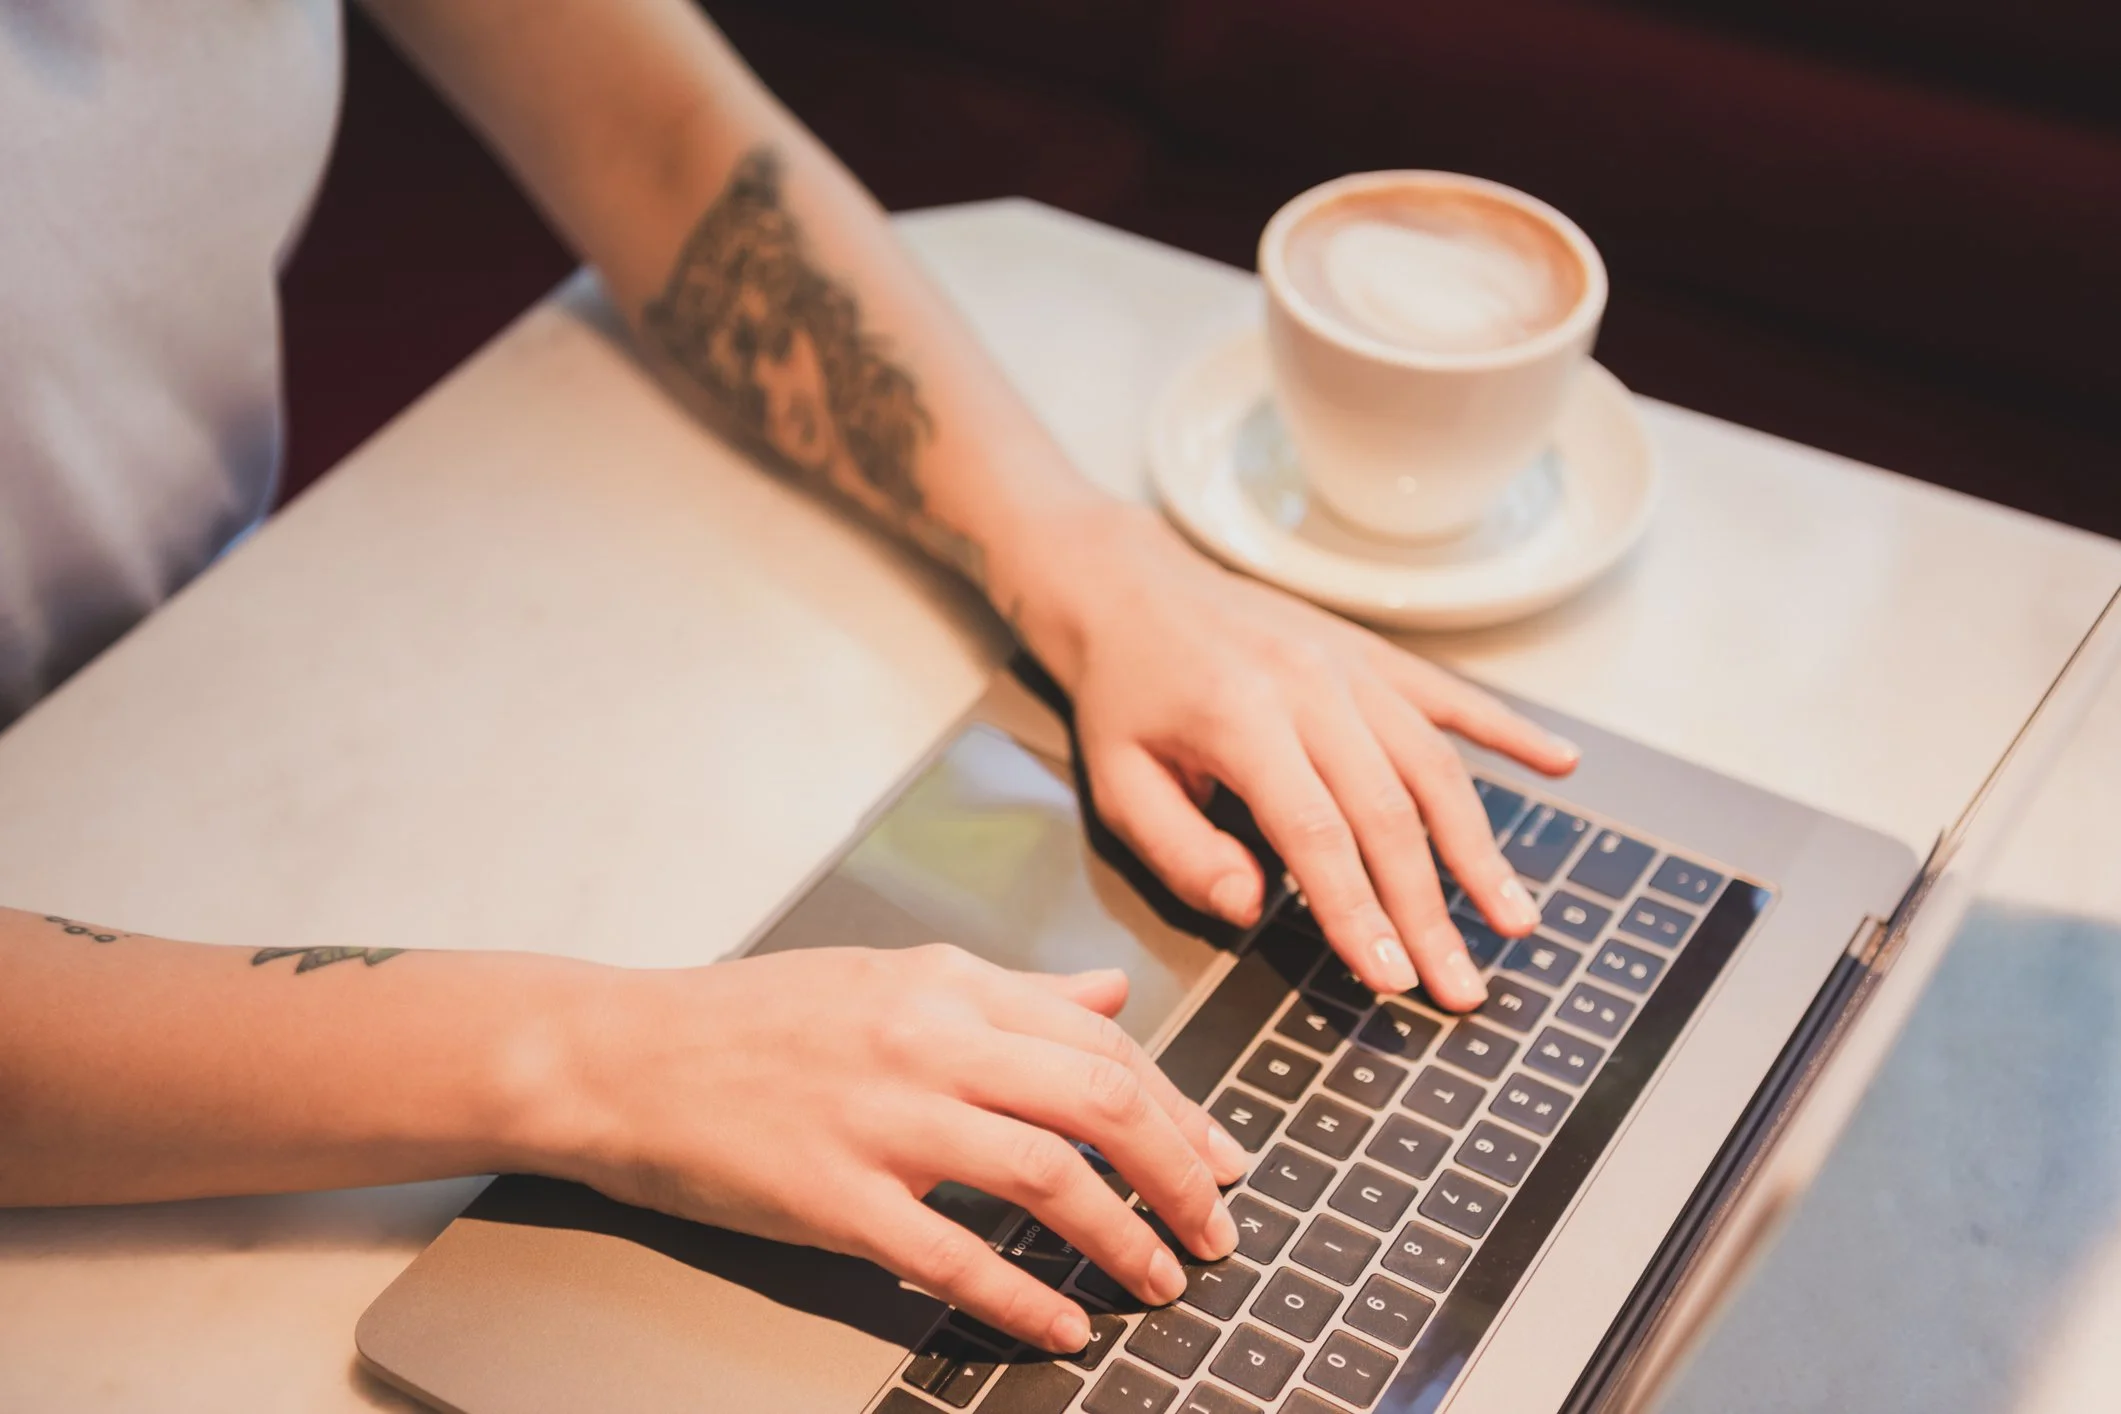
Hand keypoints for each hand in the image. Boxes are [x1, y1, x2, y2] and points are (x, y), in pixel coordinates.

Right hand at [550, 944, 1248, 1351]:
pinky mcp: (834, 1197)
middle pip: (1099, 1105)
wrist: (623, 1055)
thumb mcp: (893, 975)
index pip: (1104, 1045)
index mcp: (950, 985)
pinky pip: (954, 1257)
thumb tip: (1110, 996)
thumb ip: (1011, 991)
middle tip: (1218, 1229)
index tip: (1221, 1159)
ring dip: (1125, 1238)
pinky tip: (1065, 1323)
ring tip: (1162, 1279)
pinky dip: (1025, 1297)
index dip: (1181, 1110)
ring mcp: (883, 1120)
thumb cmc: (757, 1019)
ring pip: (1047, 1177)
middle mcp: (928, 1040)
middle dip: (1180, 1175)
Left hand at [1012, 504, 1578, 1010]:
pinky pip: (1452, 697)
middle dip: (1432, 910)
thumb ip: (1180, 851)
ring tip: (1515, 919)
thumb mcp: (1118, 782)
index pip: (1316, 834)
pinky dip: (1511, 731)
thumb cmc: (1125, 698)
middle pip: (1390, 813)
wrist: (1134, 588)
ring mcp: (1351, 665)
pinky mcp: (1374, 654)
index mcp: (1241, 720)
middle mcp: (1311, 686)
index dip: (1359, 911)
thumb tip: (1250, 908)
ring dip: (1481, 848)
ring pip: (1435, 765)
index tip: (1394, 977)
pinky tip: (1561, 765)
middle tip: (1463, 988)